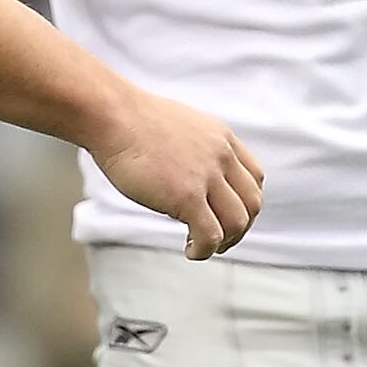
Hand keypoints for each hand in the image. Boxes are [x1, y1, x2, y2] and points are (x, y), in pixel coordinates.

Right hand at [89, 88, 262, 259]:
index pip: (254, 178)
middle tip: (220, 240)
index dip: (245, 203)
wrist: (112, 115)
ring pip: (237, 223)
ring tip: (202, 247)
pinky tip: (190, 250)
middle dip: (240, 228)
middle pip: (251, 203)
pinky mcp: (187, 196)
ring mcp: (206, 176)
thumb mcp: (178, 126)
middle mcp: (220, 156)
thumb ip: (193, 147)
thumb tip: (186, 170)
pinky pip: (210, 235)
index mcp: (221, 138)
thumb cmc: (130, 120)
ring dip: (225, 242)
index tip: (226, 214)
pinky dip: (204, 250)